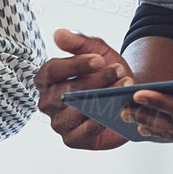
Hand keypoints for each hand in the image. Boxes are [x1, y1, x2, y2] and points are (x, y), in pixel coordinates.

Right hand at [35, 27, 131, 151]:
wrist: (125, 94)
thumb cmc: (106, 71)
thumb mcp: (96, 51)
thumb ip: (79, 42)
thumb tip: (58, 34)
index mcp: (46, 79)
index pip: (52, 71)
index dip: (75, 65)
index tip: (99, 60)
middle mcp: (47, 102)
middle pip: (64, 93)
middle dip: (93, 82)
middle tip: (119, 71)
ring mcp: (58, 122)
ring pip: (74, 112)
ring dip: (100, 100)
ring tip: (123, 87)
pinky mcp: (72, 140)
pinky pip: (81, 133)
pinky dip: (98, 123)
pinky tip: (114, 110)